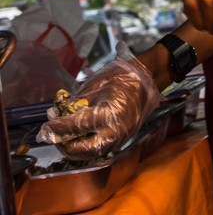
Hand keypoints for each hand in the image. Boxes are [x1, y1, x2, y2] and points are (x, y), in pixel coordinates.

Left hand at [36, 42, 160, 160]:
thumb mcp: (96, 84)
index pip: (76, 127)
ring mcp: (122, 137)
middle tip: (54, 134)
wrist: (148, 77)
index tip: (46, 124)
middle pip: (83, 150)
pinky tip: (79, 137)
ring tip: (64, 137)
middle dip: (64, 144)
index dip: (58, 127)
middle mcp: (116, 130)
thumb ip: (77, 102)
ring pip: (92, 154)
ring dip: (75, 149)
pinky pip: (101, 149)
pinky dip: (87, 147)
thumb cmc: (121, 75)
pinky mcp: (124, 139)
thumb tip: (58, 115)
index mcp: (109, 114)